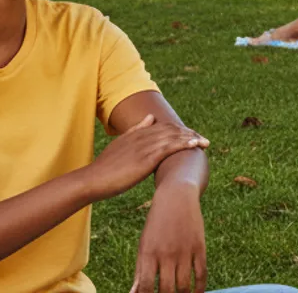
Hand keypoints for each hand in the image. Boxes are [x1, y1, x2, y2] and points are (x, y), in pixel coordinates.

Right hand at [82, 115, 208, 200]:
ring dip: (191, 138)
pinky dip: (183, 144)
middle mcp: (142, 136)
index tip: (192, 135)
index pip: (163, 127)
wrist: (93, 180)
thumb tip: (150, 117)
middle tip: (203, 140)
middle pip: (171, 130)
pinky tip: (194, 145)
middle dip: (189, 133)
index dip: (179, 131)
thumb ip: (136, 130)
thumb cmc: (105, 168)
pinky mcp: (146, 158)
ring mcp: (144, 146)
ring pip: (173, 137)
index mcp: (136, 133)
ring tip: (205, 142)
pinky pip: (169, 147)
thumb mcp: (121, 144)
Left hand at [133, 186, 205, 292]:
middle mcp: (166, 253)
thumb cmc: (157, 224)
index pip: (146, 286)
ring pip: (184, 286)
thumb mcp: (144, 244)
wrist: (177, 197)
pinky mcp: (199, 247)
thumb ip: (140, 271)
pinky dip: (200, 288)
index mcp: (148, 253)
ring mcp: (184, 250)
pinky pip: (201, 274)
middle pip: (166, 289)